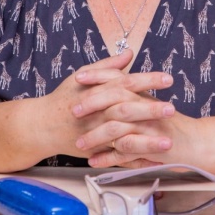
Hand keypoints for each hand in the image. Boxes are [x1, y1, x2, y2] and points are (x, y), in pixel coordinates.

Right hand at [37, 51, 174, 160]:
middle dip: (151, 110)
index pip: (126, 82)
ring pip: (124, 137)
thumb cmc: (63, 98)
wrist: (42, 126)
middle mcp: (98, 112)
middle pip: (127, 109)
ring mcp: (96, 133)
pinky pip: (118, 157)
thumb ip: (107, 66)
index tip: (168, 79)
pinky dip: (136, 160)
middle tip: (172, 109)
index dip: (148, 80)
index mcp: (97, 91)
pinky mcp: (96, 150)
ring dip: (147, 140)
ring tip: (168, 141)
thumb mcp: (82, 77)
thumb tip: (129, 53)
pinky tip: (155, 161)